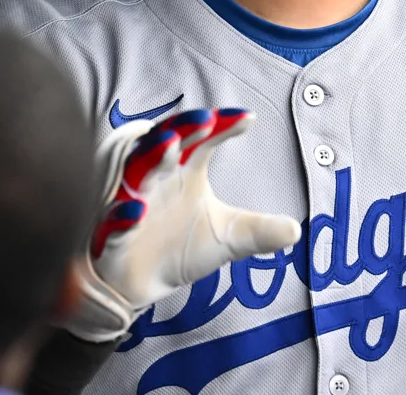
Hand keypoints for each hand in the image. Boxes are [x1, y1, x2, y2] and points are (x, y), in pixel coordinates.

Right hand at [66, 108, 301, 342]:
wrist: (141, 287)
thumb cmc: (179, 247)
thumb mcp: (227, 239)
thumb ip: (259, 231)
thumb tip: (296, 230)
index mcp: (183, 169)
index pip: (203, 138)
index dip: (222, 126)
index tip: (248, 119)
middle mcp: (156, 177)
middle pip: (166, 143)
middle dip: (183, 128)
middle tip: (205, 119)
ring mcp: (129, 201)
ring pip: (136, 171)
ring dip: (151, 157)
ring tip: (171, 145)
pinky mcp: (109, 233)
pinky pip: (112, 219)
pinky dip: (122, 213)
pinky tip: (134, 210)